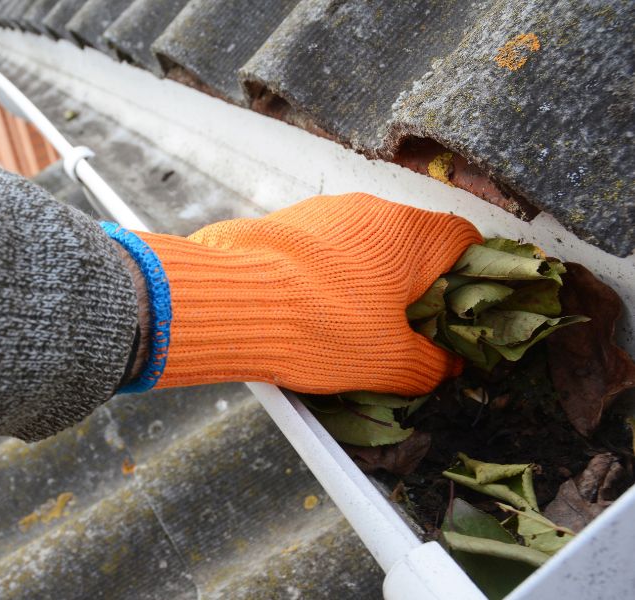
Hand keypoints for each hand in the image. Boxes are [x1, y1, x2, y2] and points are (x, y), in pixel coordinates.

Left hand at [118, 193, 481, 394]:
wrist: (229, 301)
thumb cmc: (320, 326)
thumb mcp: (389, 362)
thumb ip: (432, 365)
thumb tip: (448, 366)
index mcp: (411, 234)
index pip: (466, 241)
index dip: (471, 277)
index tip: (461, 311)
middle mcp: (371, 209)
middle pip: (412, 243)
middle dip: (414, 285)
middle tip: (405, 329)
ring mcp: (323, 210)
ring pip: (365, 245)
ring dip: (369, 279)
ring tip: (351, 323)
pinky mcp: (285, 221)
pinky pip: (324, 247)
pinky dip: (329, 274)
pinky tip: (311, 307)